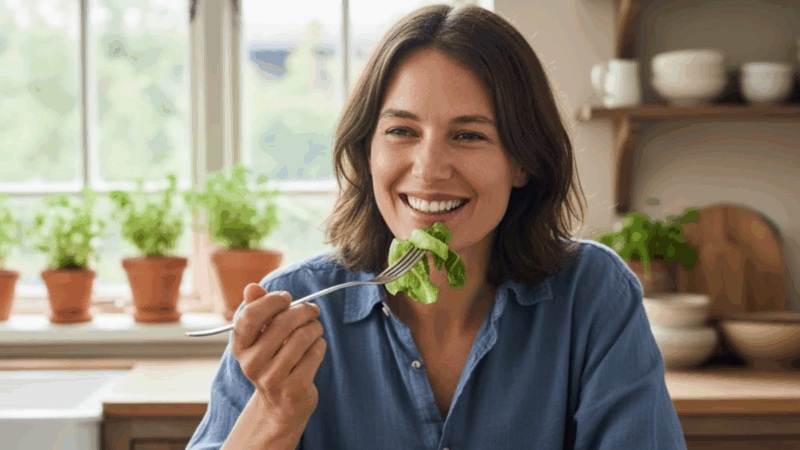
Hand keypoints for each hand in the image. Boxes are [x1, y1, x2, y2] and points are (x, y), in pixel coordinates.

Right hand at [231, 283, 326, 429]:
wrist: (280, 405)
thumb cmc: (272, 361)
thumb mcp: (260, 337)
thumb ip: (256, 309)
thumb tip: (252, 287)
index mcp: (240, 347)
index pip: (251, 315)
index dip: (272, 301)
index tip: (287, 299)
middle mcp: (251, 364)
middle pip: (283, 323)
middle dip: (303, 311)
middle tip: (312, 310)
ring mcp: (271, 378)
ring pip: (302, 337)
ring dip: (314, 327)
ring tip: (314, 328)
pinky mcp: (293, 388)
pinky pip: (315, 352)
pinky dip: (320, 345)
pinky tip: (316, 347)